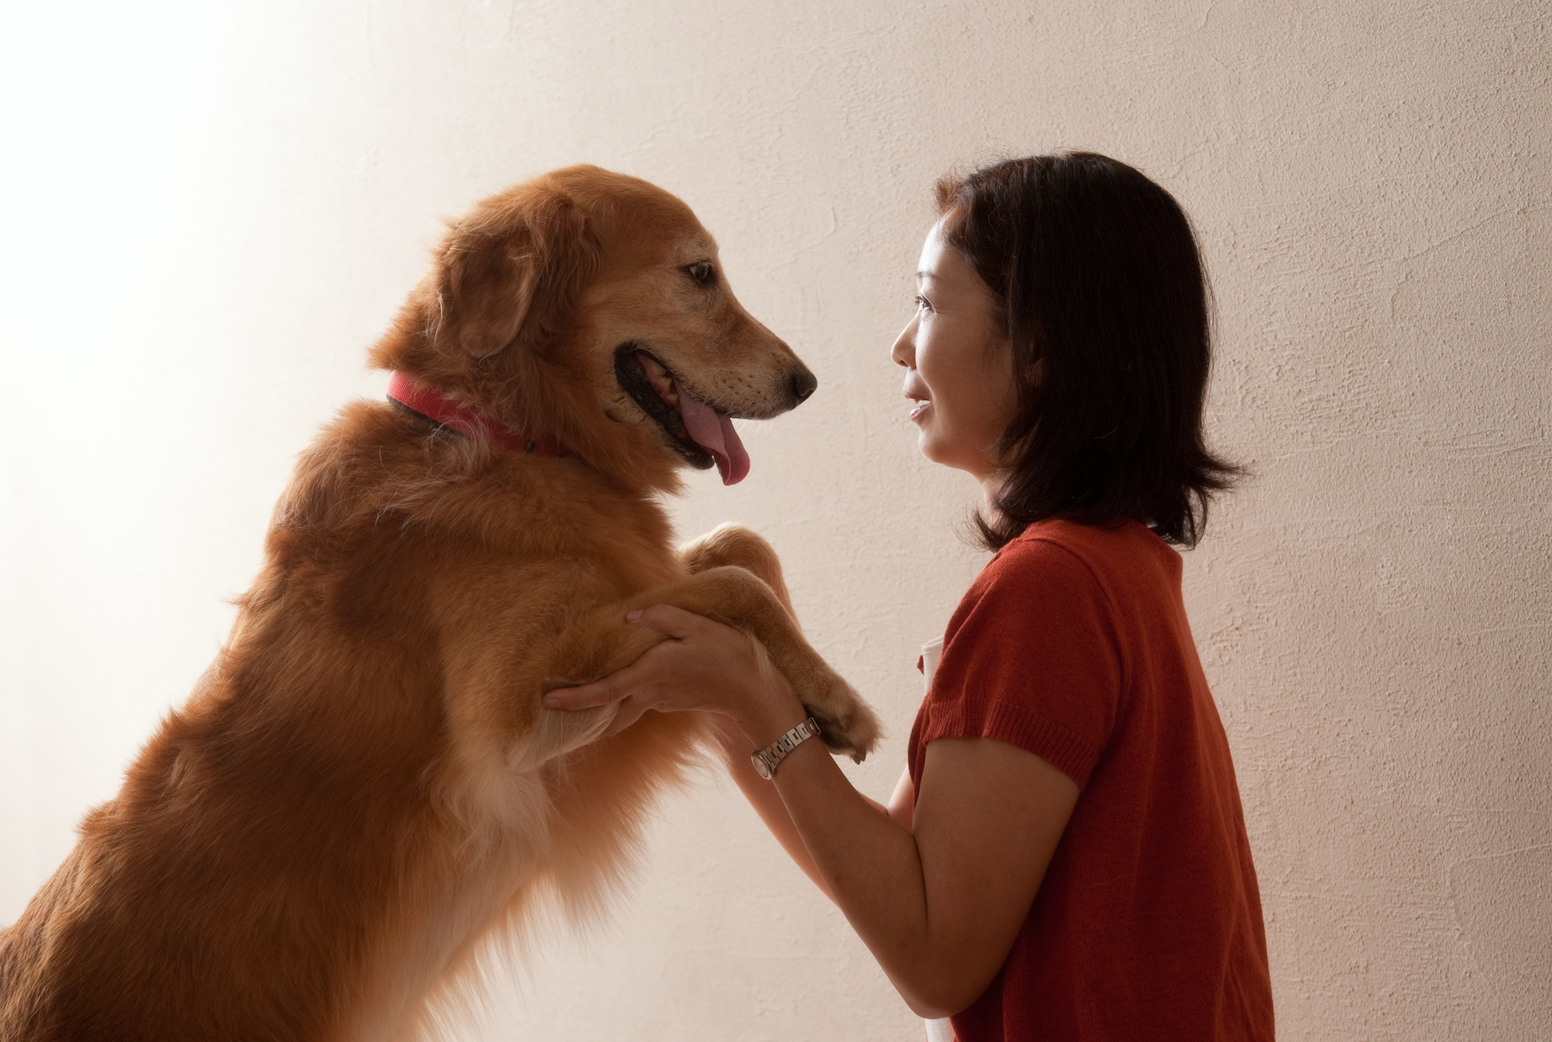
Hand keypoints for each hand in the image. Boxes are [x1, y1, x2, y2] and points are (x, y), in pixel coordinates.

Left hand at [543, 605, 804, 740]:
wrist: (756, 694)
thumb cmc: (729, 655)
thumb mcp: (699, 626)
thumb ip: (664, 617)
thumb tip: (631, 612)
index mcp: (651, 674)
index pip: (603, 691)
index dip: (574, 698)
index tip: (547, 701)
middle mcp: (651, 693)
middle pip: (605, 712)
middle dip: (577, 716)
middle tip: (549, 714)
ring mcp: (662, 701)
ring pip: (620, 712)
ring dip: (595, 714)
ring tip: (573, 710)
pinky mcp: (673, 702)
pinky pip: (638, 705)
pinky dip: (620, 703)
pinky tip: (617, 692)